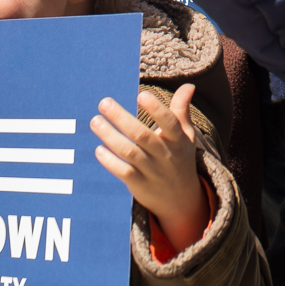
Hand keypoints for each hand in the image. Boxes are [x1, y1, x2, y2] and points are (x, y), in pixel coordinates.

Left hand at [91, 85, 209, 252]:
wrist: (181, 200)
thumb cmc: (180, 159)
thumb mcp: (186, 136)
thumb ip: (182, 110)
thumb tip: (188, 85)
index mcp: (177, 140)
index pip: (168, 122)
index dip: (156, 109)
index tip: (140, 94)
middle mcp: (165, 155)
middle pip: (142, 135)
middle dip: (121, 118)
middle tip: (104, 102)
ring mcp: (152, 172)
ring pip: (129, 152)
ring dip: (110, 136)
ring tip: (95, 122)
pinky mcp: (139, 186)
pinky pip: (123, 173)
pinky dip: (110, 162)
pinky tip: (99, 149)